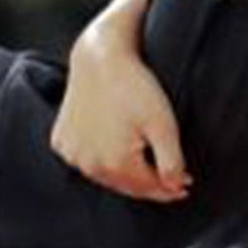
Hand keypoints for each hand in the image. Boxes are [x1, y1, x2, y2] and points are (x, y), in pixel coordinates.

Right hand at [52, 18, 189, 201]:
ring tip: (145, 166)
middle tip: (172, 179)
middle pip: (127, 186)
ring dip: (125, 175)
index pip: (149, 189)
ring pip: (105, 176)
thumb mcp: (163, 126)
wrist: (101, 59)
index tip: (185, 184)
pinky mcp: (62, 142)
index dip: (171, 188)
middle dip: (150, 184)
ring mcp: (72, 154)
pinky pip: (85, 161)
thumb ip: (172, 163)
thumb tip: (175, 187)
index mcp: (116, 164)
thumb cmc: (134, 88)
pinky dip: (100, 160)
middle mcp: (89, 165)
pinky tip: (113, 151)